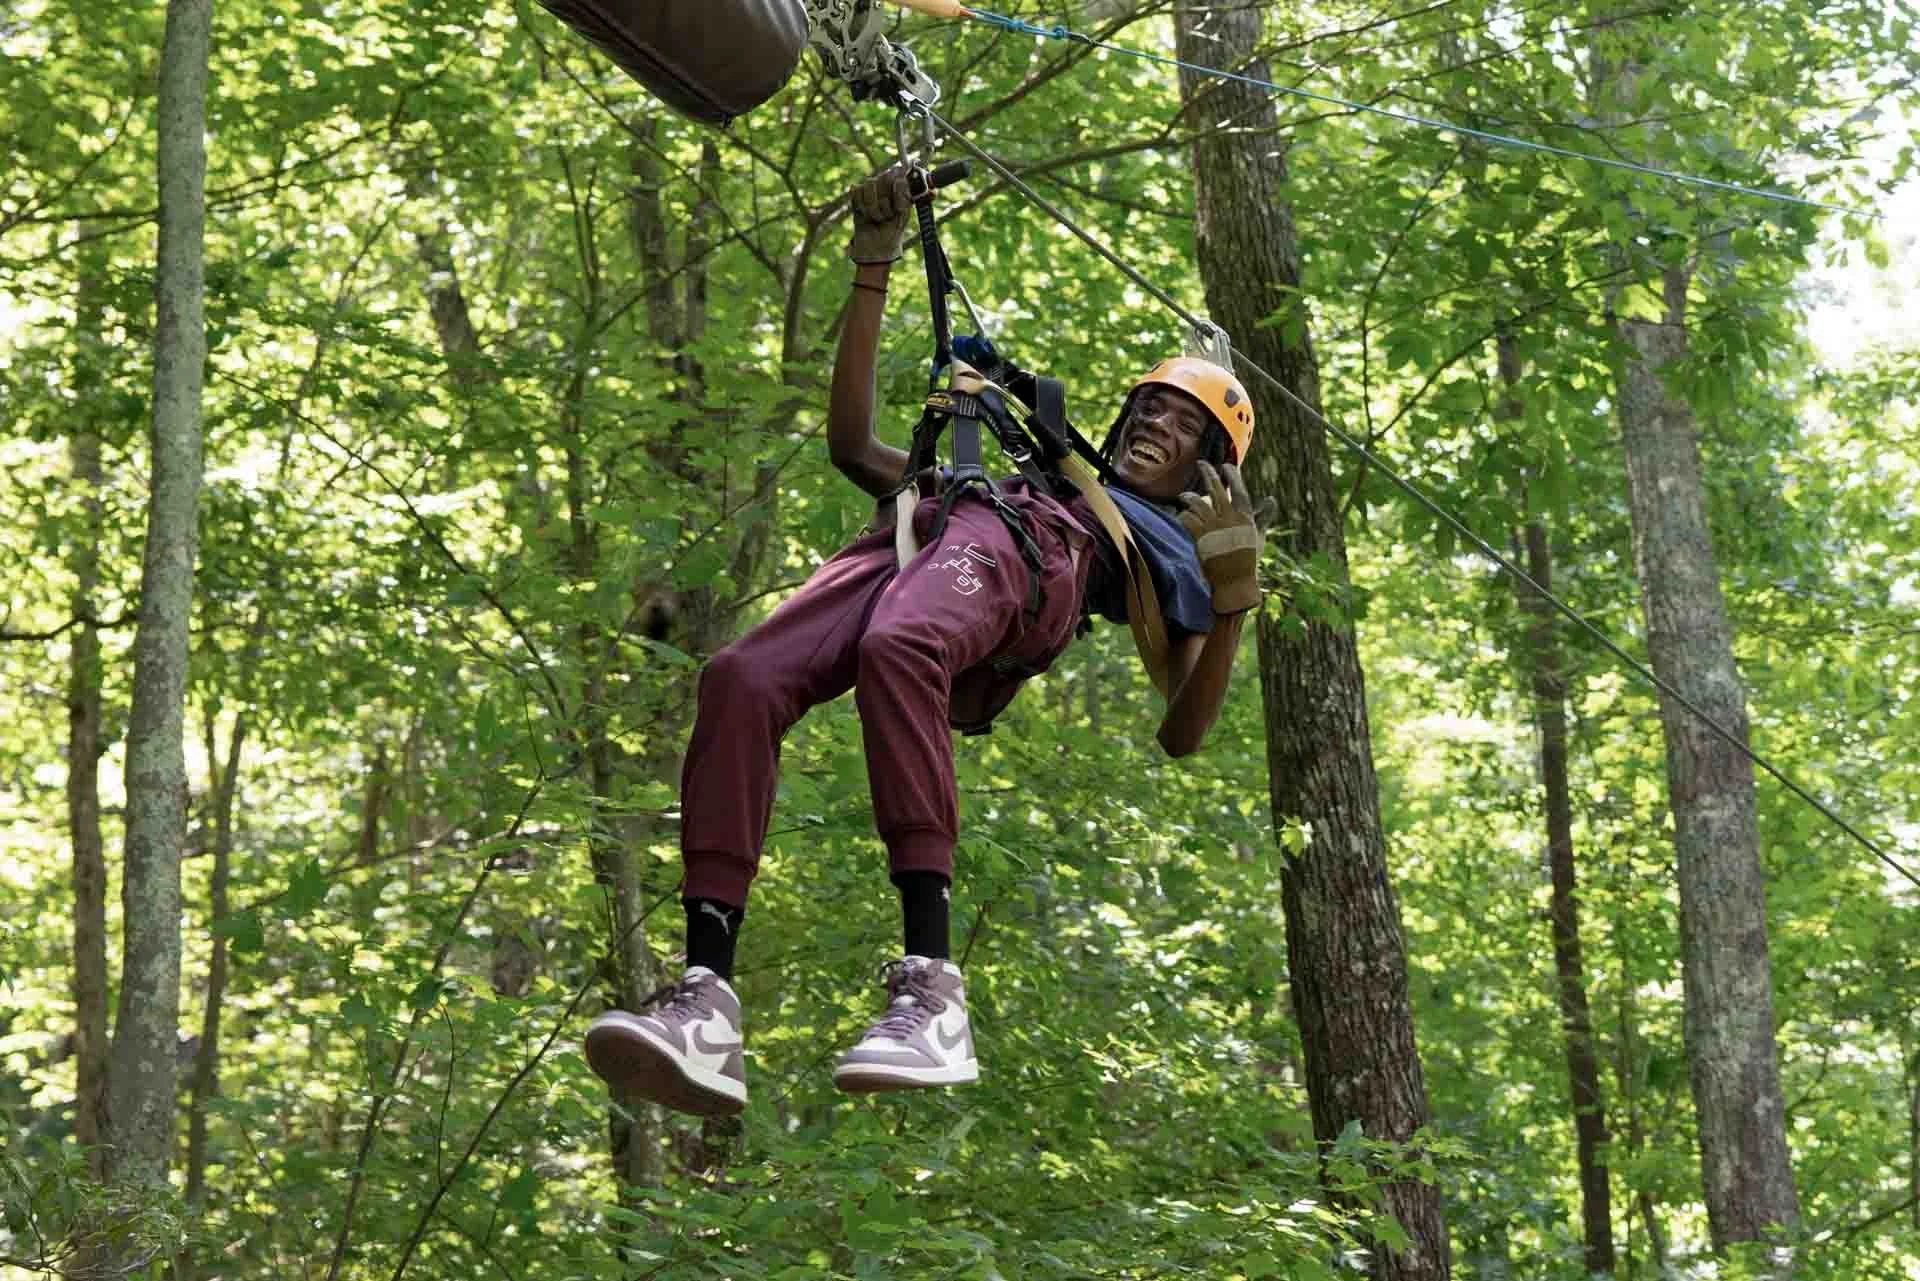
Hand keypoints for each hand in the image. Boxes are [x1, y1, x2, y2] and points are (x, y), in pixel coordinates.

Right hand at [847, 165, 912, 264]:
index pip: (898, 173)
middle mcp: (886, 185)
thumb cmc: (893, 232)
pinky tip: (865, 215)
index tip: (898, 208)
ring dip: (874, 207)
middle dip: (886, 202)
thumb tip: (899, 175)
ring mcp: (871, 190)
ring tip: (877, 218)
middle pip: (884, 177)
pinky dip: (862, 207)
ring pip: (870, 184)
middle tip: (888, 216)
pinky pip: (857, 190)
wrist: (876, 248)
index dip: (897, 190)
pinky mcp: (857, 196)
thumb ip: (904, 194)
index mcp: (901, 188)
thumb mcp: (904, 214)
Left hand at [1177, 462, 1272, 614]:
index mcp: (1245, 517)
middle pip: (1216, 489)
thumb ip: (1264, 515)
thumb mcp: (1259, 536)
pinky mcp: (1200, 538)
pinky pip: (1187, 519)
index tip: (1226, 466)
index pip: (1238, 489)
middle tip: (1201, 463)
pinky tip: (1180, 514)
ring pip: (1197, 502)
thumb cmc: (1248, 560)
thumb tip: (1271, 499)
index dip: (1232, 475)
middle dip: (1208, 473)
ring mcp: (1213, 528)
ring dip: (1189, 496)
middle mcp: (1229, 519)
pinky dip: (1183, 515)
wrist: (1234, 583)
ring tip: (1185, 496)